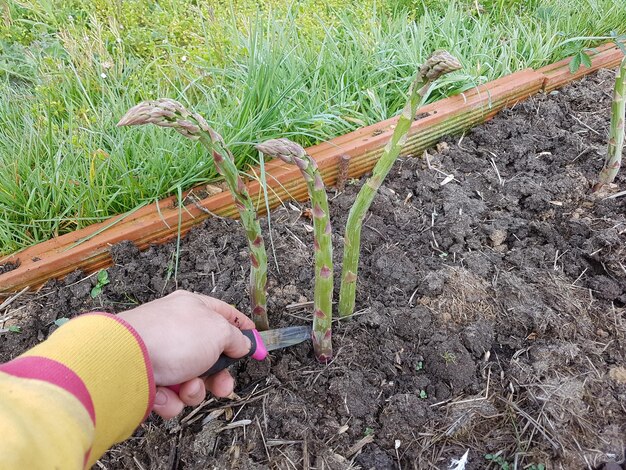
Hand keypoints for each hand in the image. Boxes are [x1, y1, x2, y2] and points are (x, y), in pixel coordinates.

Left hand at [117, 290, 254, 418]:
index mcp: (193, 308)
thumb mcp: (218, 332)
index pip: (225, 314)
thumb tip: (243, 344)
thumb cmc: (173, 338)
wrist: (125, 361)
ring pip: (192, 379)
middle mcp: (176, 328)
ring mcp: (161, 354)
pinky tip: (164, 393)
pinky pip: (171, 393)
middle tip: (223, 387)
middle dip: (218, 376)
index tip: (257, 345)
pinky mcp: (147, 378)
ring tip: (185, 387)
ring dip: (194, 389)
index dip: (243, 329)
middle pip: (209, 355)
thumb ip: (236, 338)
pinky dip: (171, 398)